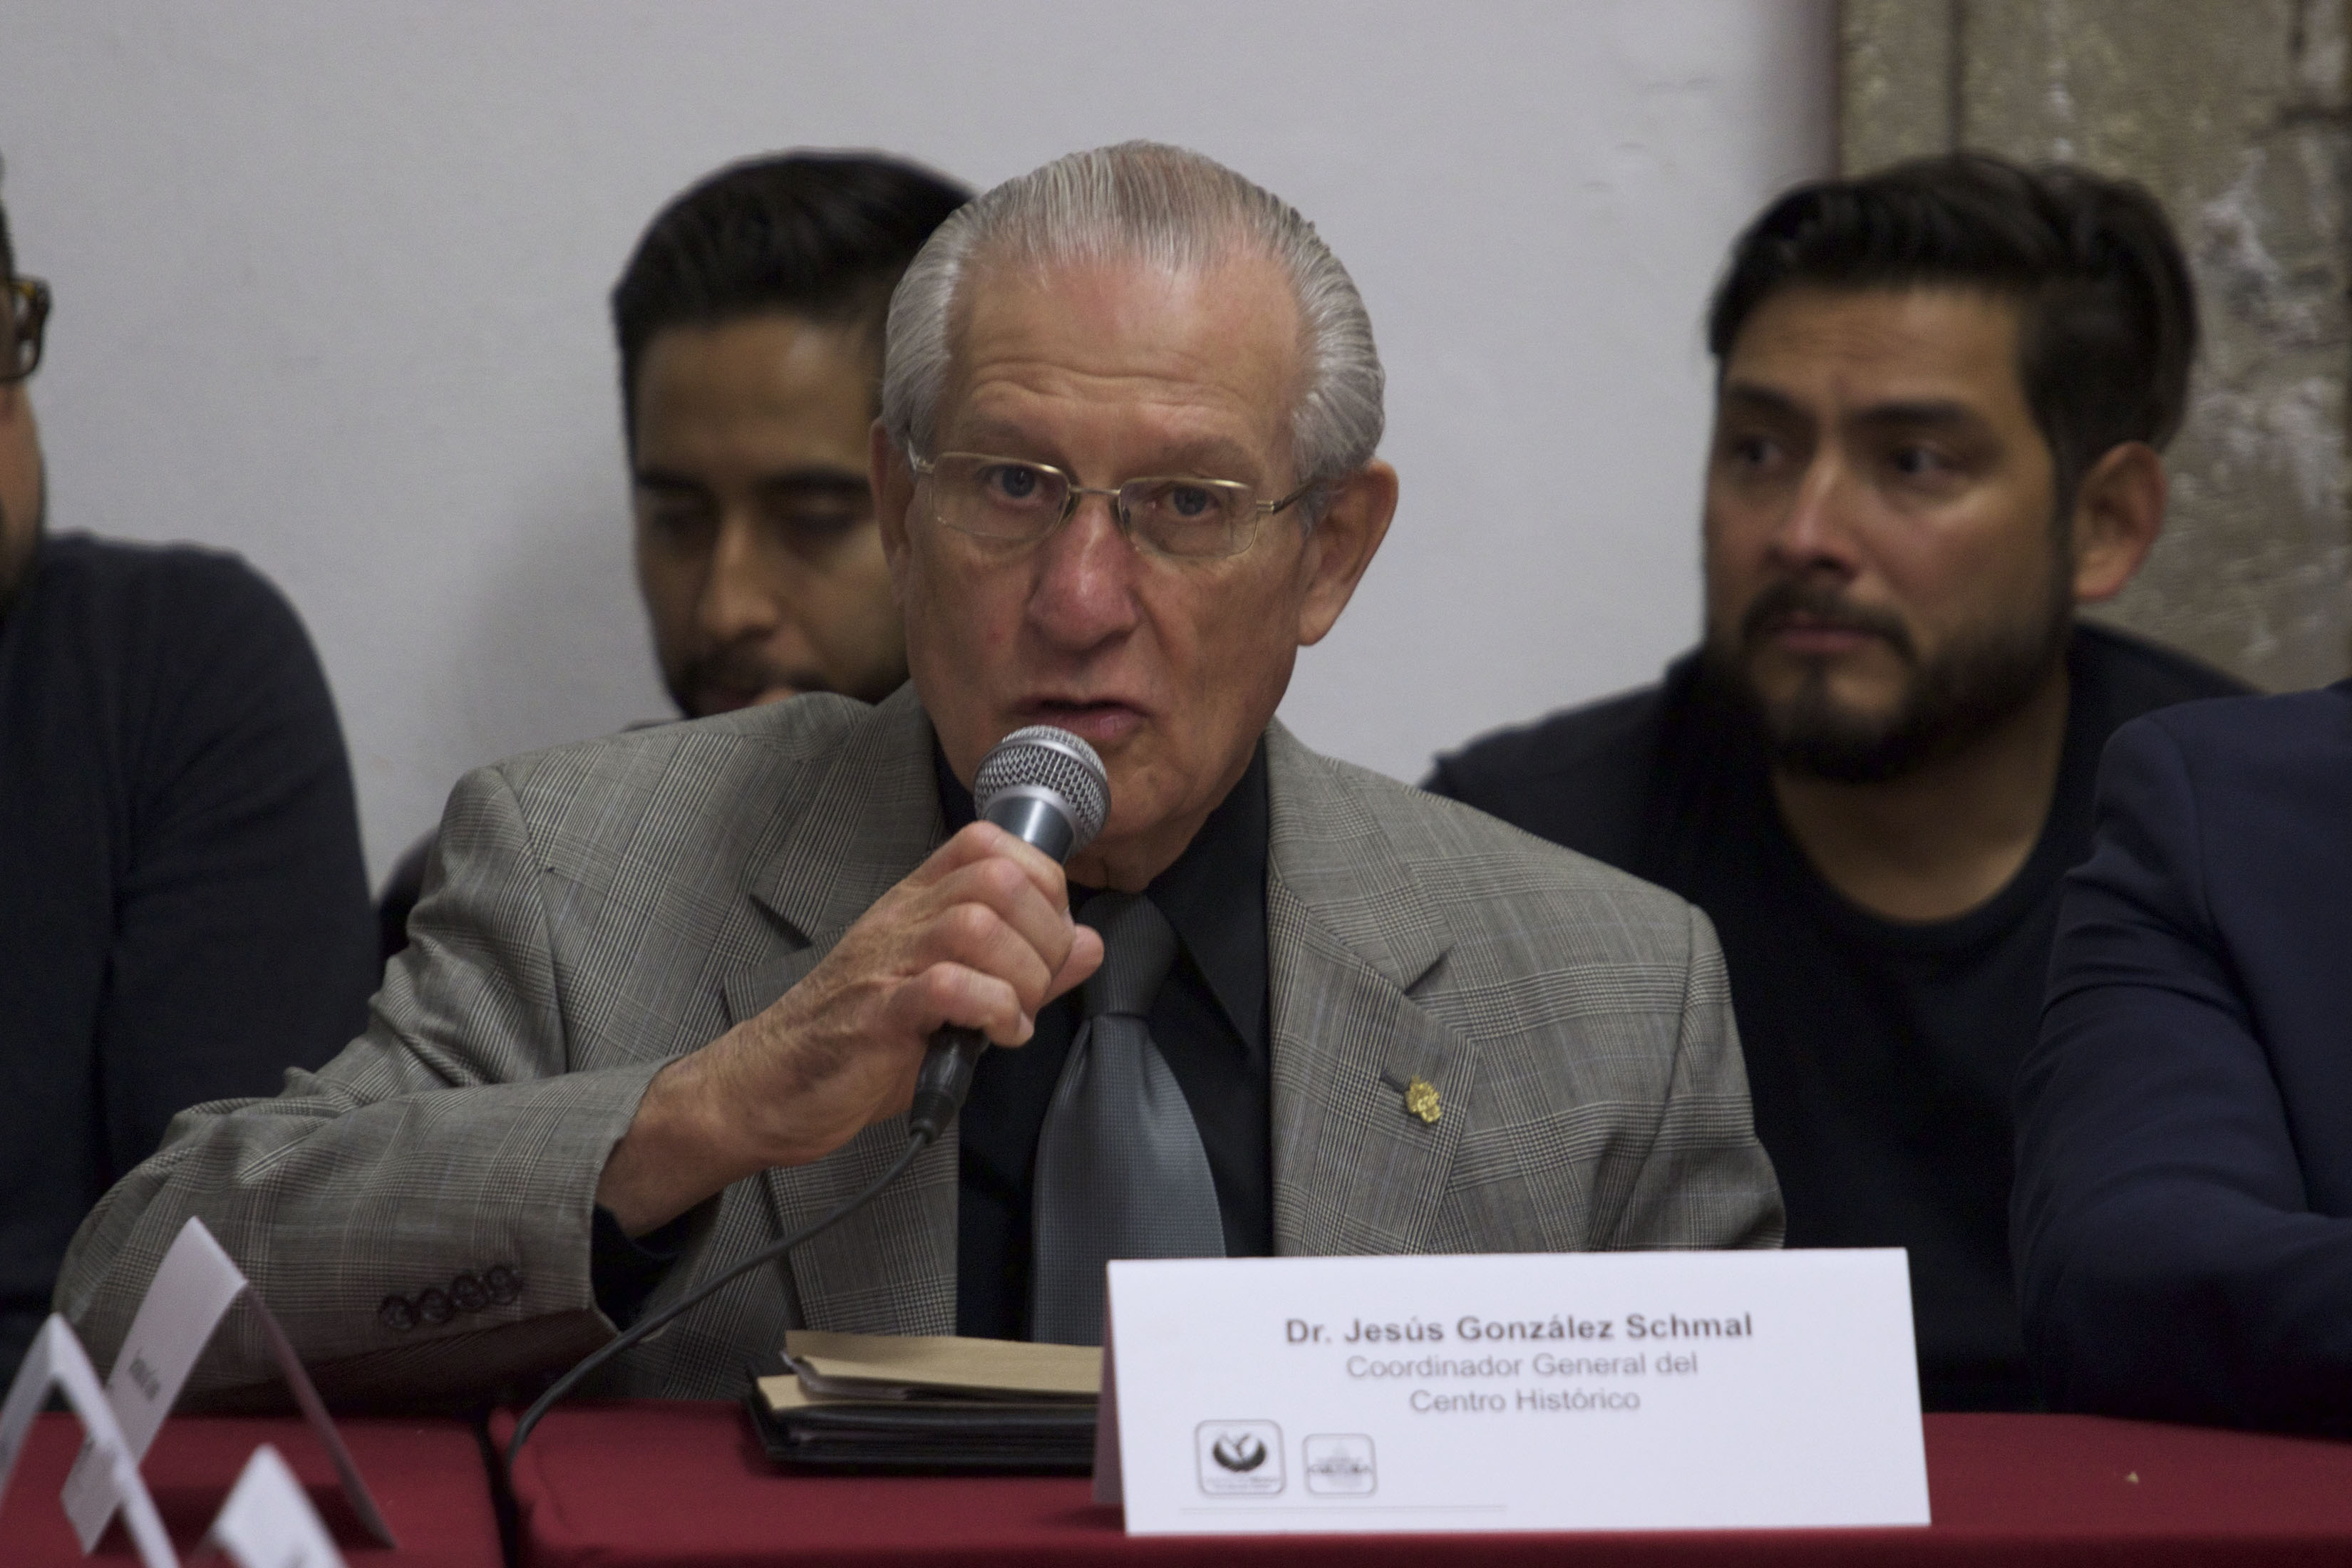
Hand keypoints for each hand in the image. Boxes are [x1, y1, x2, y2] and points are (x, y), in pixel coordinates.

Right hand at [596, 822, 1103, 1233]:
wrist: (770, 1085)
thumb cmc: (859, 1038)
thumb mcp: (952, 992)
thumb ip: (1023, 964)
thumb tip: (1089, 942)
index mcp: (917, 904)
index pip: (990, 844)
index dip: (1043, 881)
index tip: (1050, 936)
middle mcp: (902, 920)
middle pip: (997, 878)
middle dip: (1043, 934)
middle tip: (1035, 987)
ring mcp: (886, 963)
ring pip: (977, 924)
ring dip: (1020, 976)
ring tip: (1013, 1016)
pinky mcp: (876, 1015)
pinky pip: (947, 986)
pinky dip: (991, 1009)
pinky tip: (993, 1035)